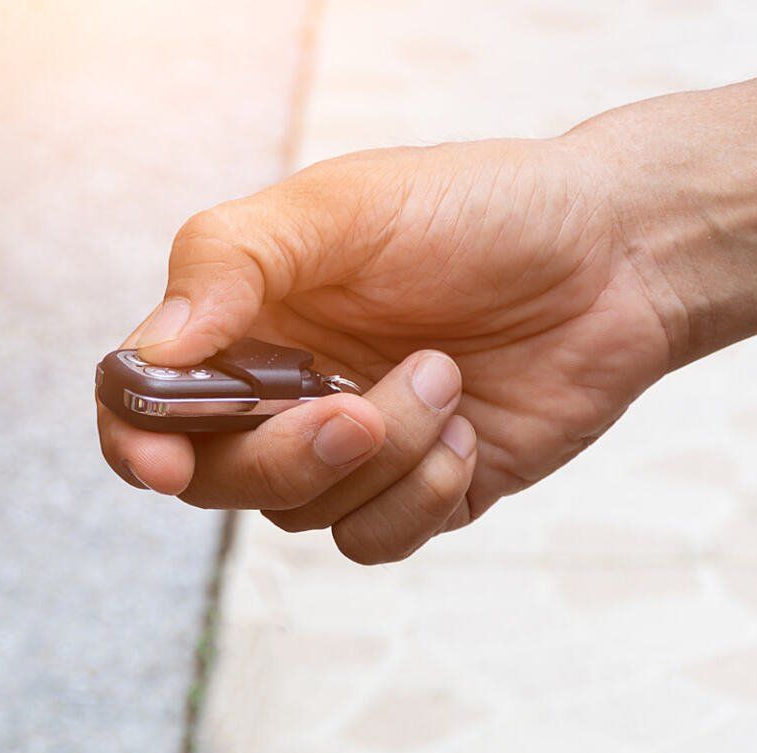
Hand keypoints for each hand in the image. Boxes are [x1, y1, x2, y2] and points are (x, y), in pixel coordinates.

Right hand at [98, 132, 680, 562]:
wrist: (622, 254)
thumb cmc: (475, 211)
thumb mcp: (338, 208)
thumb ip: (228, 266)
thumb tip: (150, 355)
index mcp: (238, 323)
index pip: (140, 402)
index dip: (134, 440)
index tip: (163, 461)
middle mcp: (276, 394)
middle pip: (214, 478)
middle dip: (282, 457)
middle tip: (355, 412)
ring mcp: (343, 452)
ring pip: (299, 513)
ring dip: (383, 456)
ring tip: (446, 376)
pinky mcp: (412, 496)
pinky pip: (372, 541)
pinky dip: (423, 493)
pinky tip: (469, 429)